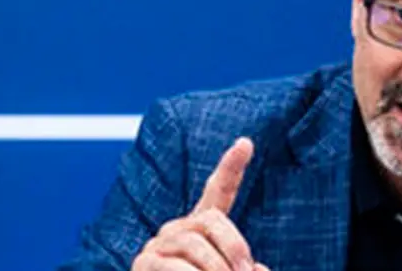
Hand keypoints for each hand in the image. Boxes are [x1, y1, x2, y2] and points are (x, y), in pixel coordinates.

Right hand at [132, 137, 268, 270]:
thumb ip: (243, 268)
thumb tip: (257, 270)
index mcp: (202, 228)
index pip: (217, 192)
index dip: (231, 168)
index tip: (246, 143)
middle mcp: (178, 229)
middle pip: (212, 220)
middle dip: (235, 248)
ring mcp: (158, 245)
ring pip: (195, 245)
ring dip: (217, 270)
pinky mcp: (143, 264)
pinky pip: (173, 266)